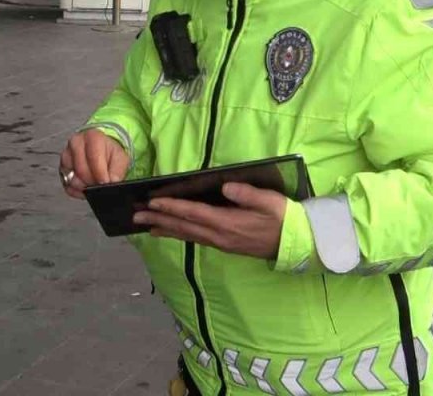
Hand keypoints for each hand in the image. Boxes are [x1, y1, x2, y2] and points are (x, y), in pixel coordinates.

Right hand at [59, 129, 129, 198]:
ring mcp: (66, 156)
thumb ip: (117, 170)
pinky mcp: (62, 170)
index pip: (93, 157)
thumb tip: (111, 181)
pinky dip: (78, 190)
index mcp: (92, 136)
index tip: (106, 182)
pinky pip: (67, 186)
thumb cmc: (109, 152)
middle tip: (101, 184)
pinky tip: (87, 186)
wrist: (102, 151)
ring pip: (72, 179)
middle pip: (81, 169)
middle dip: (93, 181)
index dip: (100, 174)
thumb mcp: (120, 158)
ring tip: (94, 182)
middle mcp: (75, 143)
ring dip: (85, 185)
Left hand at [131, 182, 286, 258]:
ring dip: (165, 229)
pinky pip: (196, 239)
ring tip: (146, 226)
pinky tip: (171, 232)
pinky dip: (180, 234)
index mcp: (228, 223)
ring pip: (187, 235)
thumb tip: (226, 186)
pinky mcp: (224, 245)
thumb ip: (247, 194)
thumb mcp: (270, 202)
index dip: (172, 208)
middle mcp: (220, 236)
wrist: (297, 244)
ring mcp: (221, 243)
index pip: (194, 214)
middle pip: (184, 227)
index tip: (153, 202)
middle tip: (136, 215)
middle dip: (159, 220)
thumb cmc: (284, 218)